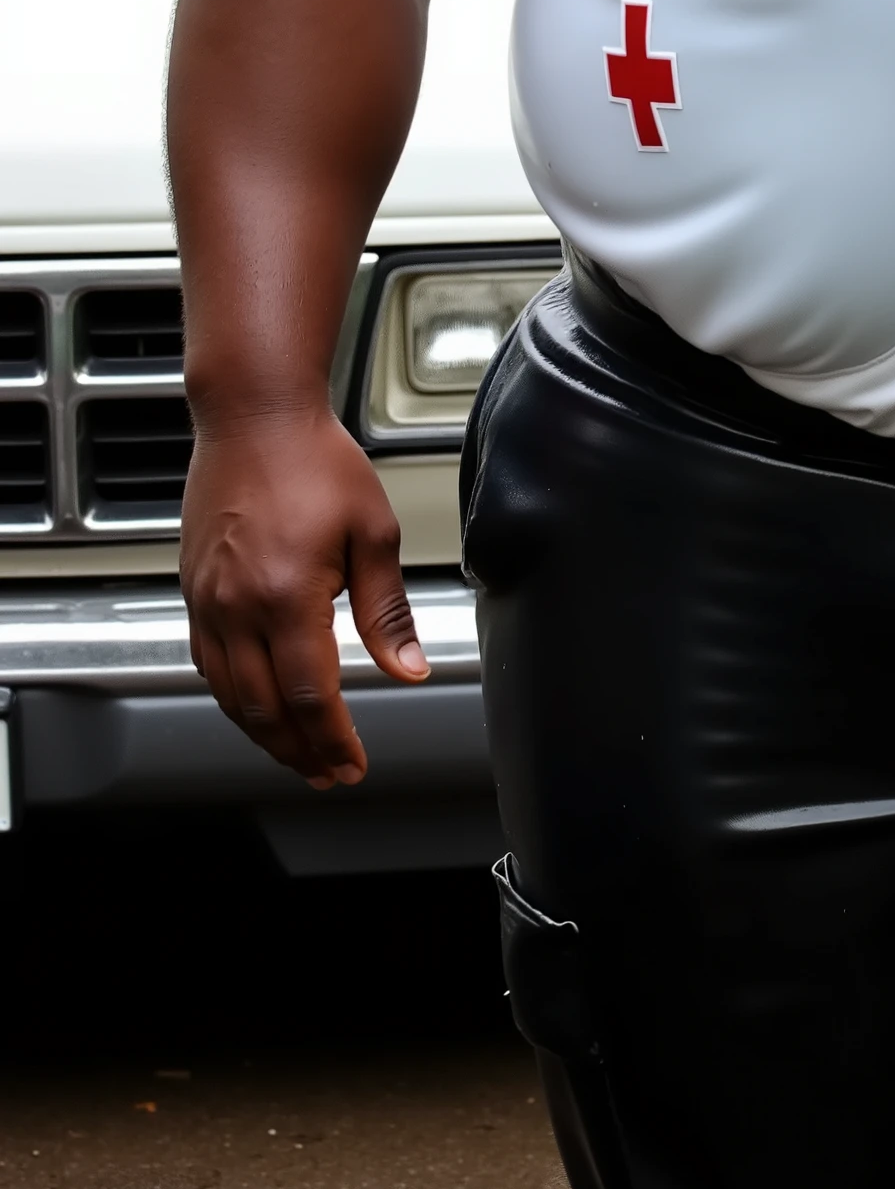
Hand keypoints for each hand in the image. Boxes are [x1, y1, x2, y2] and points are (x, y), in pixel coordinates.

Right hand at [181, 407, 427, 787]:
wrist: (254, 416)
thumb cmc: (316, 461)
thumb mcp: (373, 532)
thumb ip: (387, 609)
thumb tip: (408, 667)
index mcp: (287, 595)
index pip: (309, 695)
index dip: (332, 740)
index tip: (351, 763)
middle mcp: (237, 605)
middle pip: (263, 708)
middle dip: (298, 750)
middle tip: (327, 772)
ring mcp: (207, 598)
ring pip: (228, 693)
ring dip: (263, 732)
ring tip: (297, 752)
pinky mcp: (193, 587)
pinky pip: (206, 661)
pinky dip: (232, 695)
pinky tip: (255, 704)